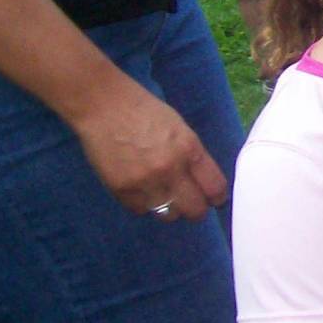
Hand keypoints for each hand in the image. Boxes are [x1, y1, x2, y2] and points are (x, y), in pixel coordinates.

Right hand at [68, 72, 229, 219]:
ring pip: (168, 215)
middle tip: (191, 204)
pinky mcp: (121, 189)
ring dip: (169, 209)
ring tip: (165, 197)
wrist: (106, 107)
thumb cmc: (146, 112)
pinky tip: (142, 192)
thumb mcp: (180, 130)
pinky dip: (144, 205)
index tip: (215, 201)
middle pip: (194, 209)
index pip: (214, 187)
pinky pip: (140, 210)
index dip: (217, 198)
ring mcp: (145, 181)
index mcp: (189, 149)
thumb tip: (202, 182)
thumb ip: (192, 156)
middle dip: (196, 209)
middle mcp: (170, 168)